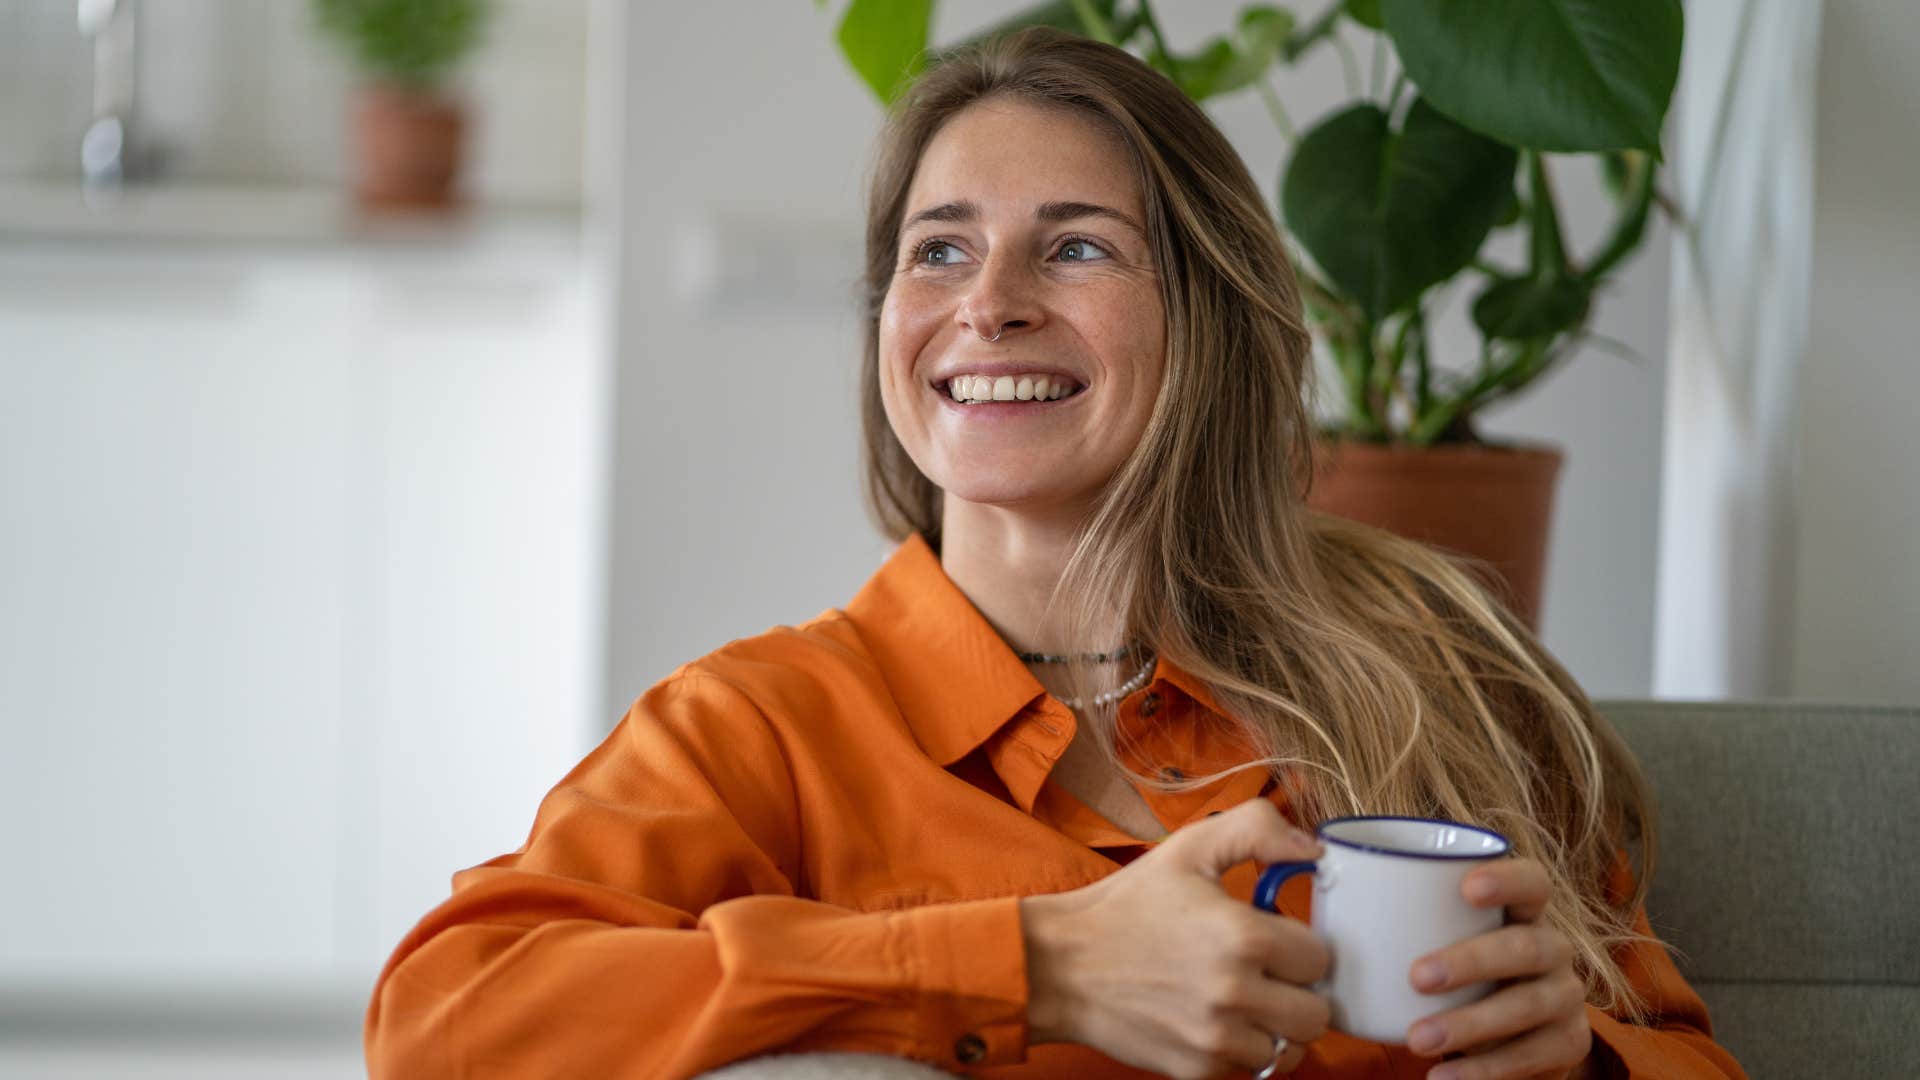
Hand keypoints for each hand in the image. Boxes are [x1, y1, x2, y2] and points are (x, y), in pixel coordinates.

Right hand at [1021, 799, 1332, 1078]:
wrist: (1061, 965)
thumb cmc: (1126, 906)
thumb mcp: (1188, 848)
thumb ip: (1258, 831)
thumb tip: (1315, 850)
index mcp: (1243, 937)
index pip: (1321, 959)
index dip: (1300, 946)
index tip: (1274, 939)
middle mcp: (1236, 994)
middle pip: (1317, 1015)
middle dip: (1299, 992)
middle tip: (1269, 975)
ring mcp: (1216, 1040)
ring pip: (1289, 1050)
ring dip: (1274, 1027)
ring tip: (1242, 1000)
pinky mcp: (1197, 1071)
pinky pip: (1248, 1071)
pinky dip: (1240, 1050)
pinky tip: (1214, 1021)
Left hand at [1403, 857, 1592, 1079]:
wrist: (1511, 1034)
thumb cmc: (1458, 971)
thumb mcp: (1439, 936)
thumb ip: (1398, 910)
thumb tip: (1313, 870)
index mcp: (1524, 912)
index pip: (1532, 881)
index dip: (1507, 878)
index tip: (1465, 885)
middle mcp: (1553, 949)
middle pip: (1525, 946)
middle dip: (1471, 961)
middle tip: (1416, 977)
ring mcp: (1565, 997)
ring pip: (1527, 1005)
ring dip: (1470, 1024)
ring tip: (1417, 1039)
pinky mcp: (1568, 1042)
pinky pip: (1530, 1057)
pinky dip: (1483, 1071)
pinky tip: (1442, 1079)